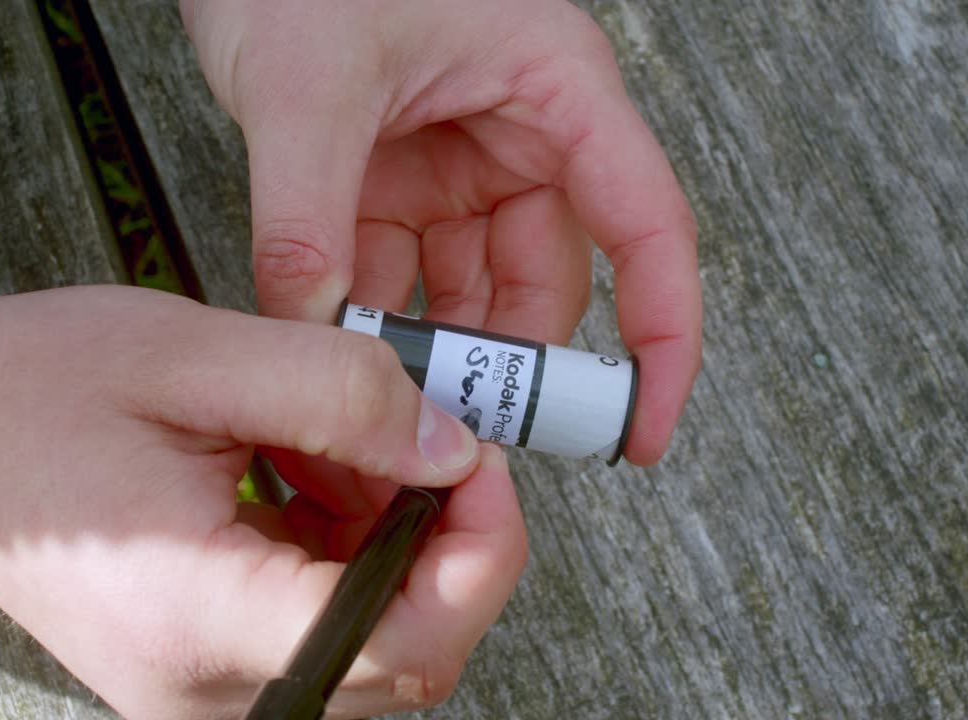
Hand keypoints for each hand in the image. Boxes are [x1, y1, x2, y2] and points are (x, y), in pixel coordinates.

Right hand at [0, 273, 526, 718]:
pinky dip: (345, 546)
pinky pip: (323, 623)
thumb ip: (339, 395)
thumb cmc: (28, 394)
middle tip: (414, 431)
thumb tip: (453, 447)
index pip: (407, 641)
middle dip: (442, 534)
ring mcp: (205, 685)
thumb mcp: (192, 355)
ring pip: (374, 635)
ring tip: (329, 441)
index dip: (480, 553)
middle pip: (406, 649)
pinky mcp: (205, 661)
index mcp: (201, 617)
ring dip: (390, 534)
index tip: (478, 460)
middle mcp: (207, 685)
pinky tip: (304, 471)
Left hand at [181, 0, 701, 463]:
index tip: (644, 425)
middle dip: (511, 362)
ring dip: (438, 349)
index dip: (662, 336)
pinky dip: (383, 316)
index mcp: (554, 84)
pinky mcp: (400, 176)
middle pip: (551, 278)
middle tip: (471, 433)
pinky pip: (407, 269)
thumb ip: (308, 216)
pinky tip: (354, 353)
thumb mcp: (305, 84)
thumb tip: (313, 328)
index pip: (646, 227)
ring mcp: (459, 159)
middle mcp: (521, 129)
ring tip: (400, 404)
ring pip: (475, 287)